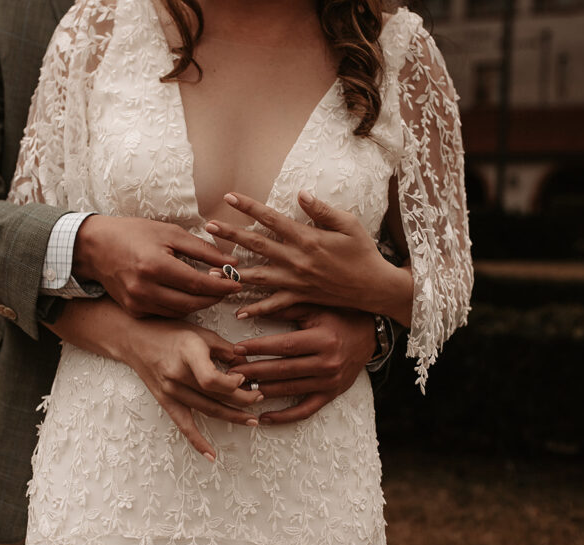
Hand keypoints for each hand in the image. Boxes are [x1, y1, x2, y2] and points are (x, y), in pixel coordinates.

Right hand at [46, 298, 263, 461]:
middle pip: (215, 396)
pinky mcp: (166, 401)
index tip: (244, 378)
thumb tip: (246, 364)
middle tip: (260, 397)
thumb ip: (224, 348)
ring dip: (232, 416)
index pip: (213, 379)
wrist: (133, 339)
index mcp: (188, 353)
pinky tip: (212, 455)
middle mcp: (178, 374)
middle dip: (242, 400)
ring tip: (252, 419)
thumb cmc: (169, 331)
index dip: (233, 383)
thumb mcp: (199, 332)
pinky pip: (184, 425)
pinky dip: (198, 442)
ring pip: (207, 410)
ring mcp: (170, 390)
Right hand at [74, 214, 240, 317]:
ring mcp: (138, 303)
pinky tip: (188, 294)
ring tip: (210, 289)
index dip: (221, 285)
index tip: (237, 282)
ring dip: (200, 303)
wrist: (95, 248)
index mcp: (155, 266)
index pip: (198, 283)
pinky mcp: (134, 311)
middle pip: (192, 302)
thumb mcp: (170, 233)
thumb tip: (231, 263)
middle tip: (226, 287)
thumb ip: (202, 249)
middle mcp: (145, 289)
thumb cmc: (134, 234)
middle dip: (214, 296)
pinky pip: (167, 313)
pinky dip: (181, 306)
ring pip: (181, 311)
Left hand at [204, 190, 412, 324]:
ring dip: (234, 274)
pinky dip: (257, 309)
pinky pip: (275, 305)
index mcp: (307, 238)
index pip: (271, 219)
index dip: (249, 207)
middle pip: (257, 245)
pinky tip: (239, 311)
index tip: (229, 197)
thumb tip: (300, 194)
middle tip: (209, 226)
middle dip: (231, 235)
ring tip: (210, 272)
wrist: (375, 287)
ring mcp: (297, 281)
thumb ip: (322, 210)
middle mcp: (298, 260)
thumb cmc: (363, 252)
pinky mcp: (301, 297)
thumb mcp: (348, 224)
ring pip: (259, 276)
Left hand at [229, 305, 375, 424]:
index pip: (284, 346)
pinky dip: (284, 417)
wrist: (370, 335)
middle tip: (230, 373)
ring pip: (290, 390)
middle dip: (254, 372)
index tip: (236, 349)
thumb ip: (283, 309)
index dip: (259, 349)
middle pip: (283, 371)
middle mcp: (328, 363)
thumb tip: (246, 311)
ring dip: (263, 391)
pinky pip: (305, 410)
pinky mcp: (331, 395)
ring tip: (239, 390)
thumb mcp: (315, 307)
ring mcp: (330, 383)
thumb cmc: (339, 316)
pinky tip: (264, 417)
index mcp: (323, 340)